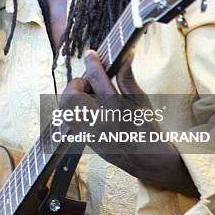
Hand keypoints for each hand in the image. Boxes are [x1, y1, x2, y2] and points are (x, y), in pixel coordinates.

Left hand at [61, 49, 198, 196]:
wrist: (148, 161)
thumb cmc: (148, 129)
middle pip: (72, 95)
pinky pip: (70, 120)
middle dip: (77, 84)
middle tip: (90, 83)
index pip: (97, 79)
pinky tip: (90, 108)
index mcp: (117, 111)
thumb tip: (127, 55)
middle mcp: (99, 124)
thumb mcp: (142, 101)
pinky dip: (75, 109)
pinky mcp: (86, 142)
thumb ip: (128, 78)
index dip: (92, 63)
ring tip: (90, 96)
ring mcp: (90, 135)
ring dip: (74, 96)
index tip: (91, 54)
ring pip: (66, 108)